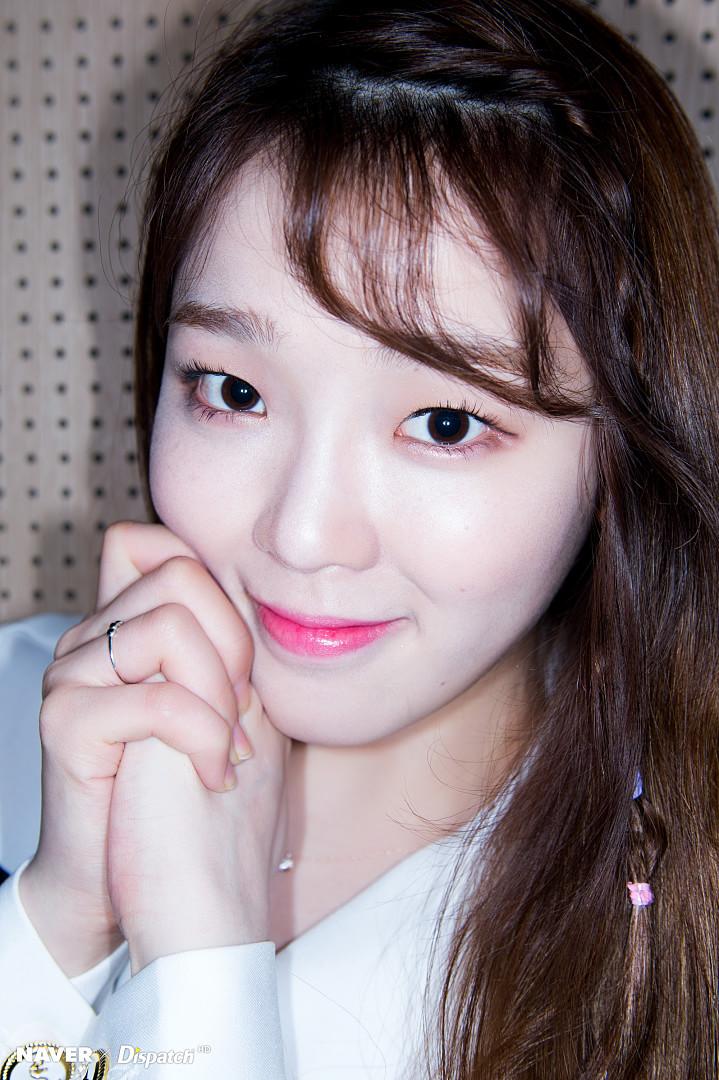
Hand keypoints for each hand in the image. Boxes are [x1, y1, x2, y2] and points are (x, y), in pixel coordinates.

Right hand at [19, 521, 259, 975]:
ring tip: (227, 747)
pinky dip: (204, 737)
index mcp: (121, 626)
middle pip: (180, 574)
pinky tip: (212, 775)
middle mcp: (88, 639)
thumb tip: (268, 593)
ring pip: (171, 627)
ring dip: (222, 694)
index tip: (239, 658)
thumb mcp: (225, 705)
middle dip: (234, 643)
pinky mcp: (66, 722)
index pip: (151, 542)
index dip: (211, 578)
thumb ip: (230, 647)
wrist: (132, 883)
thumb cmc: (187, 796)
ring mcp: (70, 675)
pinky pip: (159, 699)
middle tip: (241, 711)